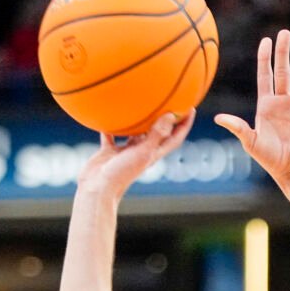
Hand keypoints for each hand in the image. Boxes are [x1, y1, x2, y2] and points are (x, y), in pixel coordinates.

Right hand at [77, 111, 194, 196]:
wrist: (99, 190)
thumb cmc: (122, 174)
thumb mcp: (142, 153)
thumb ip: (156, 135)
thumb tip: (170, 115)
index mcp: (153, 154)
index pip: (174, 138)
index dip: (184, 124)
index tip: (190, 108)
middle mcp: (141, 152)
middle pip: (156, 133)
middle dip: (163, 118)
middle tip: (168, 100)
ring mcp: (125, 152)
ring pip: (134, 133)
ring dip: (137, 121)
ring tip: (138, 103)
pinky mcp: (109, 152)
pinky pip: (111, 135)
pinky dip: (110, 126)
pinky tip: (107, 113)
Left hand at [215, 30, 289, 190]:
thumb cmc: (269, 158)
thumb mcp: (250, 141)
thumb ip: (237, 127)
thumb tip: (217, 118)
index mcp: (266, 105)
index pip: (265, 76)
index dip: (265, 58)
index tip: (266, 40)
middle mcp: (282, 102)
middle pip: (282, 72)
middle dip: (283, 52)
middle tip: (285, 33)